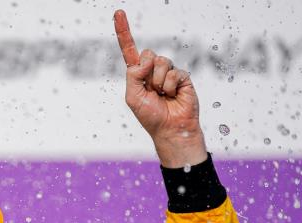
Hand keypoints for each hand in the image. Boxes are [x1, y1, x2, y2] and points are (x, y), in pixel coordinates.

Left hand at [114, 10, 206, 167]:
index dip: (124, 32)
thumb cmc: (150, 116)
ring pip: (160, 62)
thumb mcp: (133, 97)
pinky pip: (174, 73)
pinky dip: (171, 86)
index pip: (129, 50)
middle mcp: (152, 70)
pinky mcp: (182, 77)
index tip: (118, 13)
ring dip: (158, 82)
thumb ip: (133, 75)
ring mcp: (168, 72)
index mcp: (137, 74)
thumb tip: (146, 60)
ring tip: (162, 95)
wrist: (171, 129)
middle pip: (147, 54)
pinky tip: (173, 95)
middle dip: (147, 72)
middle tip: (152, 90)